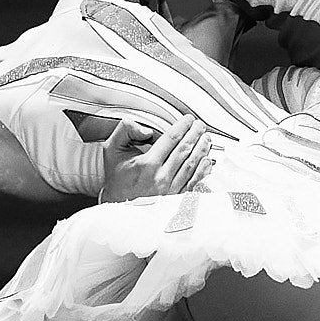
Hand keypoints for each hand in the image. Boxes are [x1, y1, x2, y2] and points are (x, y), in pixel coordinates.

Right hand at [99, 116, 215, 201]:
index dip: (182, 126)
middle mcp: (160, 178)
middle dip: (195, 134)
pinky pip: (193, 182)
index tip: (188, 119)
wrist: (115, 201)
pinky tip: (206, 161)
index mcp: (146, 164)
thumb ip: (126, 131)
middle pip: (184, 150)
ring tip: (206, 138)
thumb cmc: (115, 176)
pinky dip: (202, 170)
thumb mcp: (113, 148)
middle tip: (200, 125)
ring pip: (191, 165)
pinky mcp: (173, 198)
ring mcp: (168, 190)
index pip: (171, 139)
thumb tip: (146, 129)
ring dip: (201, 149)